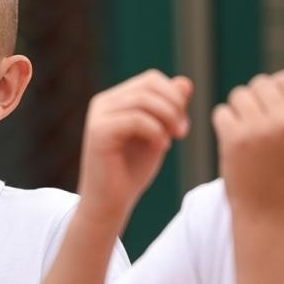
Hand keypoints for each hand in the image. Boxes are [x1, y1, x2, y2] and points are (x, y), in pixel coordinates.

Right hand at [77, 70, 193, 224]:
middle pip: (149, 84)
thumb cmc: (131, 171)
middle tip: (182, 132)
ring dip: (167, 118)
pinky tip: (161, 147)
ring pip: (143, 100)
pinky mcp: (98, 132)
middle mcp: (103, 102)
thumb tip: (185, 81)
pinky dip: (155, 132)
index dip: (174, 96)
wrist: (109, 203)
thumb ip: (169, 109)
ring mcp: (98, 116)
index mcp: (115, 100)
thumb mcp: (158, 134)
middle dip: (173, 106)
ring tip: (174, 140)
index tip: (183, 124)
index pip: (152, 79)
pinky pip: (135, 119)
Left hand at [212, 67, 283, 219]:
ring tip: (246, 135)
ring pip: (239, 95)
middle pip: (261, 83)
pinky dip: (223, 125)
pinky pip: (221, 112)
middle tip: (256, 127)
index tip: (272, 114)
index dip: (275, 92)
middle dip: (254, 100)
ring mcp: (259, 129)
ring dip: (237, 111)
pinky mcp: (234, 138)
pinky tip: (233, 144)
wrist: (267, 213)